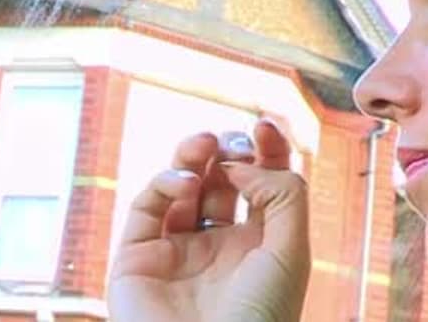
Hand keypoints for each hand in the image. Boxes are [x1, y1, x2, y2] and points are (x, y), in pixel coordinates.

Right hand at [107, 119, 309, 321]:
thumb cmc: (260, 318)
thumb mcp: (291, 253)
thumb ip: (282, 195)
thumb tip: (245, 164)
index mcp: (259, 249)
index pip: (261, 187)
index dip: (263, 151)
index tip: (265, 125)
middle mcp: (217, 249)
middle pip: (220, 181)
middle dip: (226, 151)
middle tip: (234, 140)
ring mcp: (176, 253)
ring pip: (179, 189)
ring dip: (192, 157)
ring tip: (205, 145)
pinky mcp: (137, 260)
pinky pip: (146, 210)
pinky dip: (163, 185)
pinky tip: (185, 182)